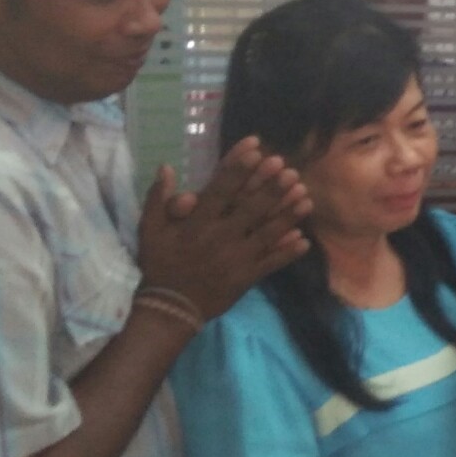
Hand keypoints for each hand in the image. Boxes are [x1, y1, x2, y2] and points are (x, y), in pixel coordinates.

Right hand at [136, 137, 311, 321]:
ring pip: (267, 233)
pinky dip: (288, 253)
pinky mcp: (246, 277)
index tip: (256, 149)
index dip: (239, 168)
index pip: (221, 189)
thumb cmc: (160, 265)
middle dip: (271, 187)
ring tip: (305, 197)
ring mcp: (236, 258)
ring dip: (287, 214)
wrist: (169, 308)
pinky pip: (271, 263)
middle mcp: (220, 237)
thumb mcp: (150, 231)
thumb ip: (158, 199)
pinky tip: (305, 240)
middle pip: (250, 208)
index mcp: (197, 223)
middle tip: (288, 169)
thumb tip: (167, 167)